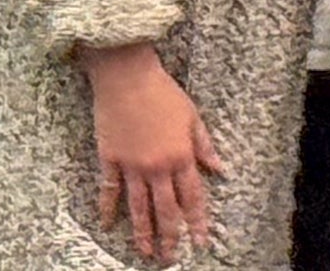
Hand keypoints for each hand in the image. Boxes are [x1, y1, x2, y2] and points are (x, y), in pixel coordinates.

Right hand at [79, 42, 224, 261]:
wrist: (127, 77)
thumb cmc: (164, 92)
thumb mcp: (193, 117)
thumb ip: (205, 147)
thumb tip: (220, 170)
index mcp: (181, 156)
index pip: (192, 197)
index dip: (197, 222)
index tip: (200, 242)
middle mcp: (157, 167)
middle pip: (165, 209)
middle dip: (170, 236)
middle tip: (171, 258)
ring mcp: (131, 166)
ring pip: (138, 207)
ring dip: (143, 232)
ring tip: (146, 252)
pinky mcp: (109, 159)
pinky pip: (109, 190)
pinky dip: (108, 208)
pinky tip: (108, 224)